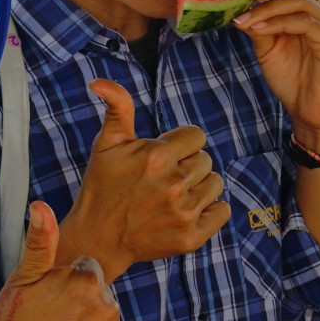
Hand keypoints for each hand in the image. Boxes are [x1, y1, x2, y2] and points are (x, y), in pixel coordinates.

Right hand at [58, 80, 230, 278]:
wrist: (97, 239)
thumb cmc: (102, 187)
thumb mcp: (106, 144)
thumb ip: (117, 108)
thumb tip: (100, 81)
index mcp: (157, 156)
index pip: (196, 137)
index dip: (180, 145)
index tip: (163, 158)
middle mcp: (174, 183)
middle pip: (206, 160)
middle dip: (188, 166)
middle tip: (163, 180)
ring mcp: (184, 212)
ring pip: (215, 184)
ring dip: (199, 188)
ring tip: (172, 196)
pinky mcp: (191, 237)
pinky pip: (222, 212)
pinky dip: (211, 211)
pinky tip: (186, 212)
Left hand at [233, 0, 319, 149]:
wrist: (308, 112)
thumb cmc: (291, 78)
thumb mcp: (267, 46)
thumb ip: (258, 24)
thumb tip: (237, 4)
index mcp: (313, 8)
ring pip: (301, 1)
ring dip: (269, 6)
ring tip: (247, 16)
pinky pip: (306, 23)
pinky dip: (280, 22)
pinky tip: (260, 27)